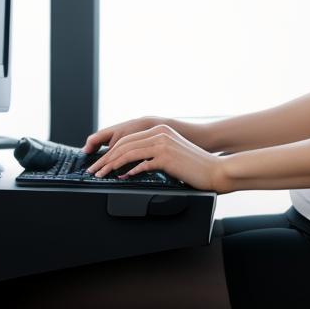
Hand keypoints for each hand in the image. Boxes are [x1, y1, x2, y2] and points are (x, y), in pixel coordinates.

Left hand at [85, 122, 229, 191]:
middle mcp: (160, 133)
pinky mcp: (166, 157)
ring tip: (101, 175)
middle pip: (124, 144)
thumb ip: (153, 154)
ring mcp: (163, 144)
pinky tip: (122, 177)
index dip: (110, 151)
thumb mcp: (172, 154)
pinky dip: (129, 171)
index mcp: (160, 130)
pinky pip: (141, 164)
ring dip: (111, 165)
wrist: (215, 171)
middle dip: (105, 159)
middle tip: (94, 171)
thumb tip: (130, 167)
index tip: (99, 163)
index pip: (128, 139)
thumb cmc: (195, 167)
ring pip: (128, 153)